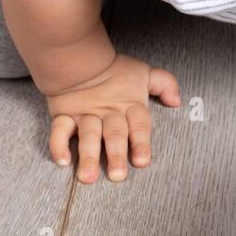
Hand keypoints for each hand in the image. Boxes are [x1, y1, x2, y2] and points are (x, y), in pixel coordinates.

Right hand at [46, 52, 180, 182]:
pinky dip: (58, 145)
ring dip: (88, 155)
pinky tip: (63, 161)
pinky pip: (59, 130)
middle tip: (117, 175)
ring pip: (88, 135)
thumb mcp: (144, 73)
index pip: (138, 125)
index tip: (141, 161)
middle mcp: (108, 113)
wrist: (79, 58)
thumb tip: (176, 101)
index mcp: (129, 106)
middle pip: (114, 134)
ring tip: (88, 177)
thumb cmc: (114, 70)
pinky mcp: (64, 115)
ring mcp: (86, 114)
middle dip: (115, 154)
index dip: (141, 143)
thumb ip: (164, 84)